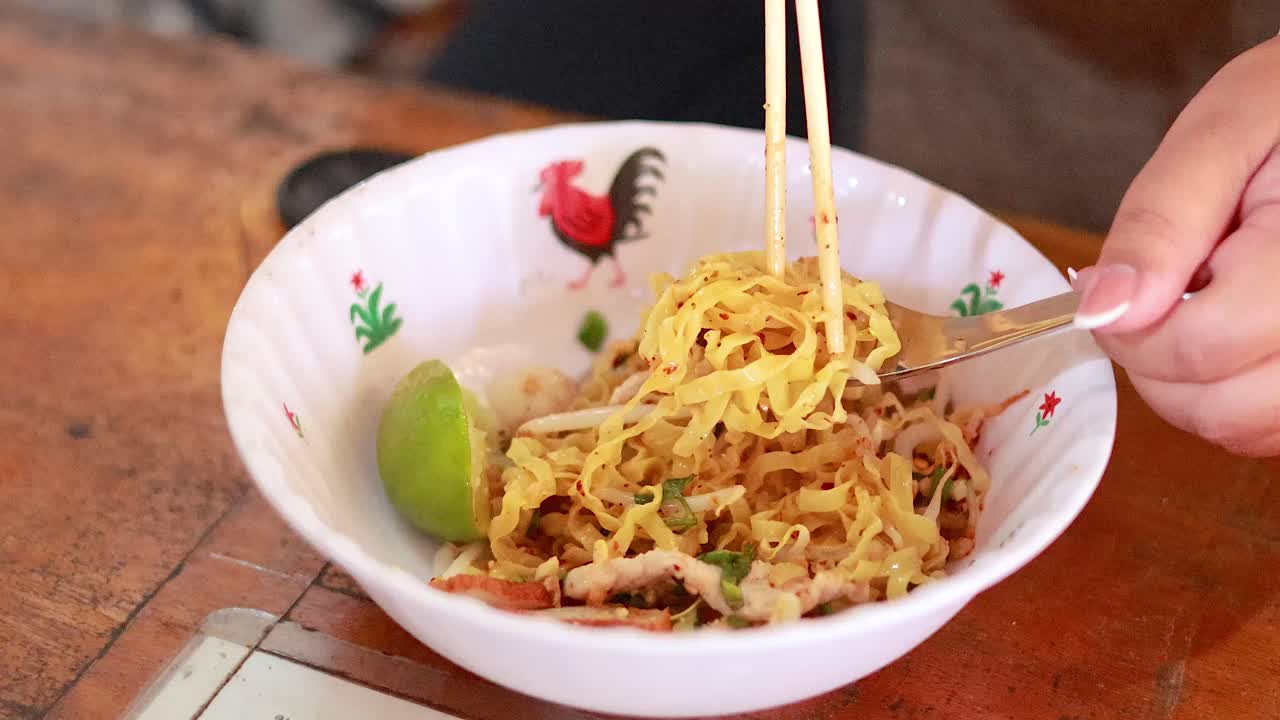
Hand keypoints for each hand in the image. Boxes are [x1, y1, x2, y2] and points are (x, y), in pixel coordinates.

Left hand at [1072, 35, 1279, 456]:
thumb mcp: (1224, 131)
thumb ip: (1163, 220)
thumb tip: (1103, 310)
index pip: (1201, 347)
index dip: (1130, 328)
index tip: (1118, 286)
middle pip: (1225, 409)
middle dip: (1158, 364)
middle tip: (1158, 294)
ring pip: (1248, 431)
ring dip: (1193, 387)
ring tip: (1204, 303)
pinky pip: (1271, 428)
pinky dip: (1230, 398)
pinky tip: (1228, 331)